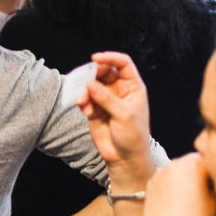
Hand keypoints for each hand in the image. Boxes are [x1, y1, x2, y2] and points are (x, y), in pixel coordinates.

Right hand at [76, 52, 154, 186]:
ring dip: (84, 91)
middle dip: (92, 75)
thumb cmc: (133, 136)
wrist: (124, 158)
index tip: (96, 58)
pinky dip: (82, 102)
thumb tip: (90, 84)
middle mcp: (119, 90)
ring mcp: (105, 99)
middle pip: (103, 71)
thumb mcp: (124, 115)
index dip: (110, 57)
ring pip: (91, 85)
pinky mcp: (94, 109)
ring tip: (82, 102)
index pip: (122, 63)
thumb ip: (107, 98)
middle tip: (85, 82)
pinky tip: (85, 111)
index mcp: (132, 87)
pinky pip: (85, 99)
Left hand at [142, 154, 215, 215]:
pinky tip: (178, 198)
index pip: (211, 158)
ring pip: (180, 168)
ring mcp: (162, 171)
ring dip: (186, 176)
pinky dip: (174, 183)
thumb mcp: (215, 201)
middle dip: (200, 171)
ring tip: (190, 196)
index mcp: (193, 165)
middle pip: (194, 160)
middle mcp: (175, 164)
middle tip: (205, 188)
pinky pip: (168, 176)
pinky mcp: (152, 181)